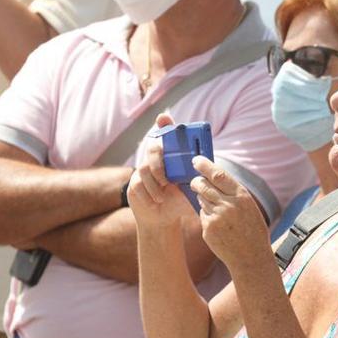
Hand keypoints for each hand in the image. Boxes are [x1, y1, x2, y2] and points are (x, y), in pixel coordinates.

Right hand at [127, 113, 190, 236]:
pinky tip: (155, 202)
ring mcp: (143, 169)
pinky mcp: (134, 182)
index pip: (166, 133)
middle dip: (158, 163)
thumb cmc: (180, 201)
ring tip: (162, 197)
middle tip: (166, 180)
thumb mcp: (191, 190)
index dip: (164, 123)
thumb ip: (195, 179)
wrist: (164, 219)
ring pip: (144, 168)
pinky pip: (138, 183)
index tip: (163, 118)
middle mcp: (156, 159)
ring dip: (154, 185)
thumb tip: (203, 172)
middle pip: (152, 147)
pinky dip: (148, 195)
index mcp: (171, 157)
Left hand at [190, 156, 270, 274]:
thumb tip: (214, 179)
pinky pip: (202, 215)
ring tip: (218, 211)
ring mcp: (217, 217)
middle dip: (196, 182)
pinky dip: (207, 217)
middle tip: (195, 182)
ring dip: (204, 201)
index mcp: (241, 196)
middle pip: (203, 185)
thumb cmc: (252, 230)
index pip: (218, 174)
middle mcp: (229, 204)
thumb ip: (233, 193)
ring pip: (201, 200)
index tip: (196, 160)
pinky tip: (219, 226)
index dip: (205, 165)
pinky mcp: (208, 229)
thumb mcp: (249, 207)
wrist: (251, 256)